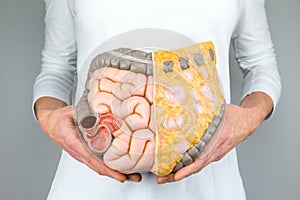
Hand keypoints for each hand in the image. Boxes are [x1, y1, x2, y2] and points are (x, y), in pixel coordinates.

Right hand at [36, 97, 141, 182]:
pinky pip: (98, 162)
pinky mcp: (85, 154)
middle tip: (134, 176)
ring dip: (115, 172)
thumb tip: (103, 113)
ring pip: (99, 167)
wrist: (51, 123)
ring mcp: (82, 155)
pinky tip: (121, 167)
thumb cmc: (60, 118)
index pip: (92, 158)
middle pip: (98, 167)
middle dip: (116, 174)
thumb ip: (86, 113)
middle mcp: (78, 152)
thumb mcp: (72, 112)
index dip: (107, 168)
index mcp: (74, 142)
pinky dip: (110, 167)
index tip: (119, 174)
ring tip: (132, 175)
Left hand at [157, 92, 272, 183]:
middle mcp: (215, 152)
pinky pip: (199, 161)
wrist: (248, 121)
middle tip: (162, 178)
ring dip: (180, 171)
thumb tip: (188, 104)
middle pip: (194, 167)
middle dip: (176, 174)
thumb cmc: (236, 117)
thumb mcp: (220, 111)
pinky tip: (177, 165)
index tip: (176, 175)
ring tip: (165, 174)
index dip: (187, 169)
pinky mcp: (213, 153)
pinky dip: (188, 166)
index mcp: (217, 143)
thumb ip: (205, 109)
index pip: (200, 160)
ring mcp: (214, 154)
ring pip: (195, 166)